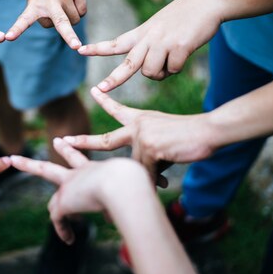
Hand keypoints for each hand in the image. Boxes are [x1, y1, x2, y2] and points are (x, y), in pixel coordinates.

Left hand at [5, 0, 85, 48]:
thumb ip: (40, 12)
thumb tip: (59, 26)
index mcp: (34, 3)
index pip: (23, 19)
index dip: (17, 29)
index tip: (8, 37)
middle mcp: (50, 0)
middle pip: (61, 22)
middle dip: (69, 36)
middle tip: (76, 46)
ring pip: (74, 20)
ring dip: (71, 18)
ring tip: (63, 4)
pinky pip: (82, 10)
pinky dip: (79, 9)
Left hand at [11, 139, 151, 243]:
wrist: (124, 185)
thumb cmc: (136, 187)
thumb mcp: (132, 192)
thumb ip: (124, 201)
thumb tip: (119, 214)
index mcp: (96, 170)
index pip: (81, 160)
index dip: (72, 152)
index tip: (63, 143)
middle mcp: (80, 173)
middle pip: (54, 164)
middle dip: (40, 158)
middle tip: (30, 149)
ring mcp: (69, 184)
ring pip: (44, 172)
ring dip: (29, 165)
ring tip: (16, 160)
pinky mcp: (65, 201)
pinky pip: (58, 218)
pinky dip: (63, 230)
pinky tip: (69, 239)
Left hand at [63, 87, 215, 180]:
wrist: (208, 131)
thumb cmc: (191, 136)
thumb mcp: (164, 140)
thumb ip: (148, 151)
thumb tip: (142, 173)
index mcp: (141, 119)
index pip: (117, 109)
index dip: (105, 101)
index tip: (93, 90)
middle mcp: (137, 125)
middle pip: (105, 140)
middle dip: (83, 142)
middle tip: (64, 141)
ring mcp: (141, 136)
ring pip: (133, 167)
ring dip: (147, 179)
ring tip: (161, 183)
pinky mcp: (148, 147)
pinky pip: (145, 173)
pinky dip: (154, 181)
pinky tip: (164, 183)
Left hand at [78, 0, 222, 87]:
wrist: (208, 2)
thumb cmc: (185, 16)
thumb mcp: (160, 27)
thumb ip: (150, 47)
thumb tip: (149, 73)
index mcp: (142, 32)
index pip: (116, 42)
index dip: (98, 48)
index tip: (80, 50)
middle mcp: (149, 38)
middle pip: (128, 64)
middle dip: (113, 79)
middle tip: (100, 90)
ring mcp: (163, 42)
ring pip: (152, 73)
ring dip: (162, 73)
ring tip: (172, 57)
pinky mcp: (179, 47)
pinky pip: (173, 70)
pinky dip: (179, 67)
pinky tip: (185, 53)